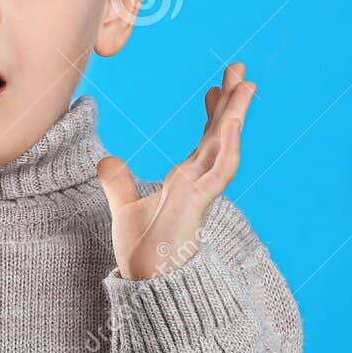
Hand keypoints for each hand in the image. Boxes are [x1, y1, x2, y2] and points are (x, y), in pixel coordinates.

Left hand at [96, 62, 255, 280]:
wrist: (148, 282)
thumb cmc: (143, 253)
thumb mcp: (125, 208)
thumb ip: (118, 183)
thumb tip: (106, 160)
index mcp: (186, 182)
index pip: (204, 141)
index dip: (212, 114)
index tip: (214, 88)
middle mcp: (199, 183)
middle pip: (220, 135)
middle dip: (231, 103)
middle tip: (239, 70)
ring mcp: (203, 192)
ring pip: (225, 146)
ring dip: (236, 116)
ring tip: (245, 85)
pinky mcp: (199, 202)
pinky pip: (218, 169)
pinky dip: (226, 145)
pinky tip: (230, 124)